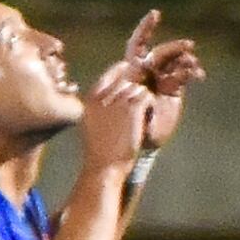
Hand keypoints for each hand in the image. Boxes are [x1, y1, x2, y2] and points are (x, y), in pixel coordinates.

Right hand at [73, 58, 156, 181]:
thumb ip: (99, 106)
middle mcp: (103, 95)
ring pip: (138, 88)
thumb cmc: (99, 150)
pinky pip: (146, 96)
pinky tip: (146, 118)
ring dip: (142, 100)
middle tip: (139, 103)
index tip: (131, 80)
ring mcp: (118, 100)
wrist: (105, 166)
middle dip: (135, 89)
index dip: (122, 74)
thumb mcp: (90, 123)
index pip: (110, 75)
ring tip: (141, 117)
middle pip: (126, 80)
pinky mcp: (132, 108)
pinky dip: (149, 106)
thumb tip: (116, 93)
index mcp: (90, 99)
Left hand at [113, 6, 201, 151]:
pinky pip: (184, 74)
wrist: (136, 141)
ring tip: (192, 66)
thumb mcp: (123, 102)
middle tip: (189, 46)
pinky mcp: (174, 89)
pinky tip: (197, 74)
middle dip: (174, 47)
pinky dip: (192, 72)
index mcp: (131, 69)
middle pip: (161, 52)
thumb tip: (133, 67)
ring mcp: (161, 79)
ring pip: (176, 62)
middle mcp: (147, 71)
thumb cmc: (122, 123)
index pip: (138, 44)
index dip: (146, 28)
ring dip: (186, 60)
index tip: (155, 14)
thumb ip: (130, 84)